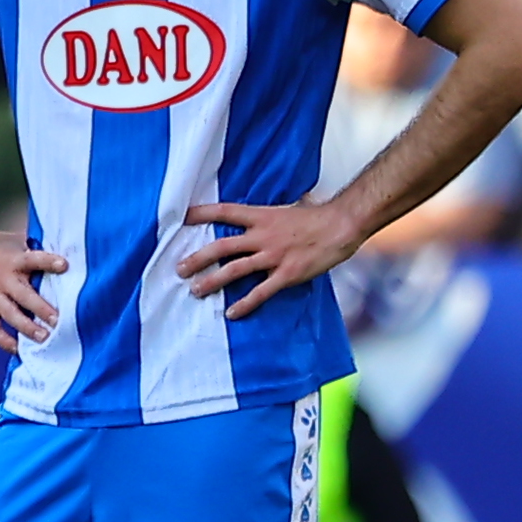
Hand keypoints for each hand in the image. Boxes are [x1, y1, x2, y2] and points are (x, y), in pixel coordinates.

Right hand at [0, 216, 67, 351]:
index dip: (48, 262)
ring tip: (44, 338)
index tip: (64, 265)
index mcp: (13, 261)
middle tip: (59, 320)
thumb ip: (36, 250)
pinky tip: (18, 349)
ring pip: (10, 315)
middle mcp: (3, 280)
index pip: (33, 259)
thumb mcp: (15, 242)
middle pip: (24, 296)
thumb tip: (66, 252)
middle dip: (42, 309)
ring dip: (28, 328)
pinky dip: (4, 340)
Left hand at [179, 196, 364, 317]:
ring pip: (234, 270)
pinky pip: (261, 292)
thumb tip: (262, 210)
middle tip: (179, 269)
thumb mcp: (287, 208)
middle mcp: (262, 236)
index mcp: (261, 216)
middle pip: (221, 247)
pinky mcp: (287, 274)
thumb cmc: (317, 216)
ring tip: (195, 291)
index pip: (224, 212)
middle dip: (197, 258)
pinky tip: (231, 313)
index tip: (181, 217)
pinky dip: (245, 304)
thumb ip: (269, 214)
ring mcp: (273, 256)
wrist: (342, 225)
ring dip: (212, 281)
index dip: (201, 213)